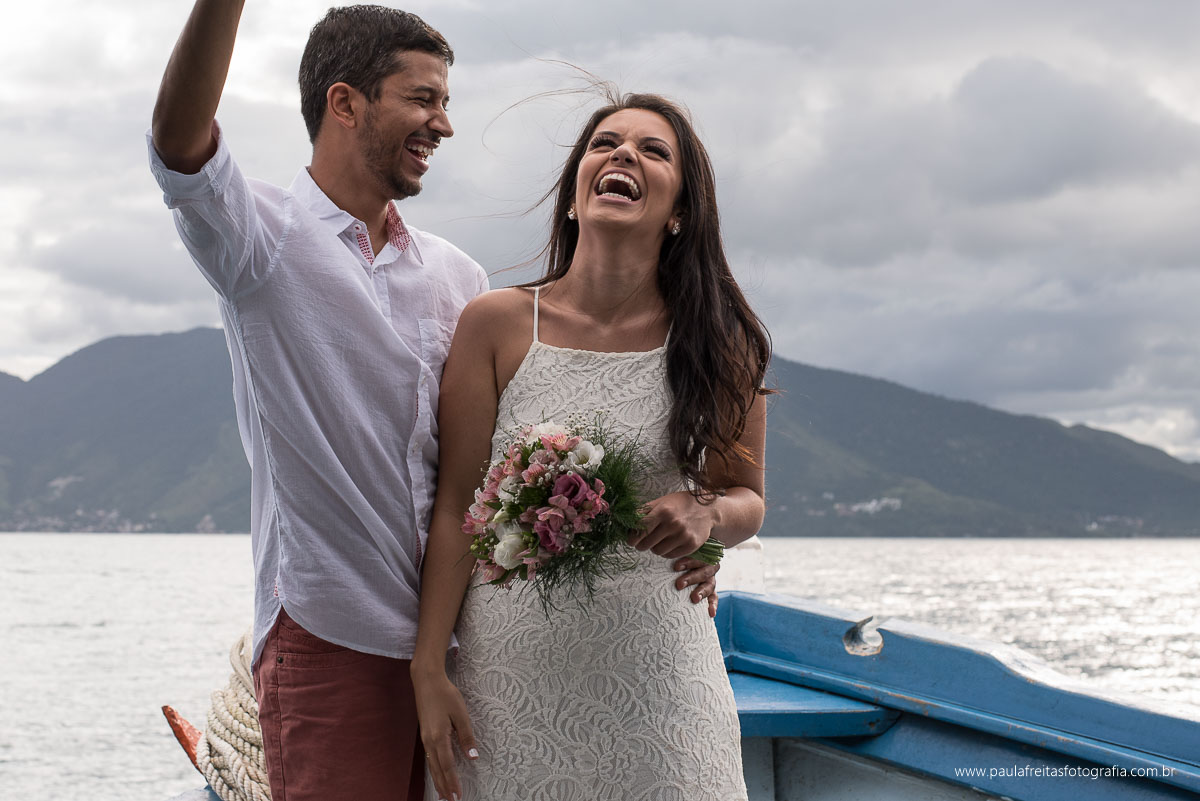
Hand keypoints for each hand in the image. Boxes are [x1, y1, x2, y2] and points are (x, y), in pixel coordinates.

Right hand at [411, 667, 477, 800]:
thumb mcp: (461, 714)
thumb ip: (467, 737)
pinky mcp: (425, 734)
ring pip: (432, 765)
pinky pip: (429, 758)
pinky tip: (437, 773)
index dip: (453, 782)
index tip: (458, 795)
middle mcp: (429, 741)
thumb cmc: (445, 694)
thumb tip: (473, 757)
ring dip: (438, 781)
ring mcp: (425, 738)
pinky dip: (434, 770)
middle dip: (444, 786)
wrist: (426, 681)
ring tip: (443, 794)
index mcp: (439, 737)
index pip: (447, 766)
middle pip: (437, 770)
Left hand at [629, 491, 714, 559]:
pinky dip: (666, 551)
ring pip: (657, 551)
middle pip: (646, 543)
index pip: (640, 530)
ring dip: (654, 548)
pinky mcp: (691, 545)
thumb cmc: (681, 504)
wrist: (708, 508)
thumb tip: (626, 522)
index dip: (632, 537)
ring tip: (659, 540)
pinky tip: (669, 543)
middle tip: (643, 541)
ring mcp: (683, 535)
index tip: (631, 540)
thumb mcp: (662, 501)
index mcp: (663, 511)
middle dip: (641, 544)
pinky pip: (670, 555)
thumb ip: (644, 512)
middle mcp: (673, 523)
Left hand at [674, 557, 719, 616]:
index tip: (676, 567)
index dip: (688, 562)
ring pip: (709, 585)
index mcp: (701, 556)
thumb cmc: (679, 559)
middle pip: (703, 572)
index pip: (698, 557)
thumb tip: (658, 552)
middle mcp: (708, 568)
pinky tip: (711, 613)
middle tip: (679, 585)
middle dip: (691, 578)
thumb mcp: (680, 554)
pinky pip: (714, 598)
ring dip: (701, 592)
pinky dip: (713, 605)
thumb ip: (674, 553)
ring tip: (694, 599)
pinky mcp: (712, 592)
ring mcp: (711, 580)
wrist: (688, 567)